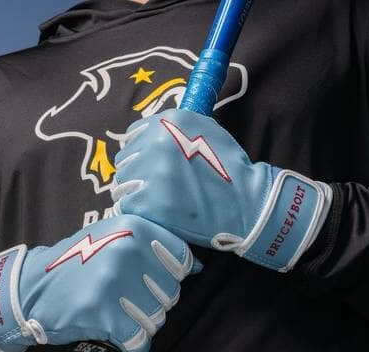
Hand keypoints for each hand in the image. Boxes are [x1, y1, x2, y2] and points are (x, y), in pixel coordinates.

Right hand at [0, 214, 200, 351]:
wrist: (30, 290)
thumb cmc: (76, 265)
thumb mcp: (112, 238)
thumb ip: (151, 246)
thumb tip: (197, 266)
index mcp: (134, 227)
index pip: (181, 261)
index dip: (167, 278)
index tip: (145, 282)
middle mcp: (127, 249)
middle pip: (170, 293)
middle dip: (151, 304)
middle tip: (123, 301)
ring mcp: (114, 280)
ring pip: (156, 319)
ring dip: (139, 325)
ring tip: (115, 315)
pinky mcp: (102, 311)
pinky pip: (138, 341)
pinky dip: (131, 346)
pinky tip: (115, 335)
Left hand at [112, 109, 331, 271]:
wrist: (246, 203)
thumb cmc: (228, 169)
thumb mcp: (206, 130)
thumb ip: (175, 128)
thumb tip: (150, 133)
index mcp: (168, 122)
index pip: (133, 135)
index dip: (140, 151)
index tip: (149, 163)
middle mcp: (156, 143)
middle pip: (125, 159)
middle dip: (136, 172)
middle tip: (153, 186)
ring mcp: (149, 173)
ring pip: (122, 182)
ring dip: (134, 192)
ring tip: (153, 200)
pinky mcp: (146, 202)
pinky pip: (127, 204)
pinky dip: (137, 210)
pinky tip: (154, 212)